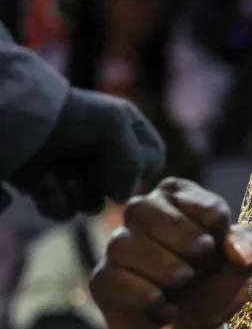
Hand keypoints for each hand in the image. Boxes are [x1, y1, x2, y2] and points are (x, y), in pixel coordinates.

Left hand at [11, 87, 164, 219]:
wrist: (22, 120)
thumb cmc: (74, 116)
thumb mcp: (115, 126)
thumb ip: (133, 162)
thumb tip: (122, 198)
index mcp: (127, 133)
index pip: (152, 162)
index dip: (141, 167)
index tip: (126, 164)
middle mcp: (104, 156)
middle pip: (122, 189)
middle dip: (104, 185)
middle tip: (89, 172)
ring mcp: (78, 174)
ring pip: (94, 204)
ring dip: (79, 196)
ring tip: (63, 180)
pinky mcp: (51, 190)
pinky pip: (65, 212)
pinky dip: (56, 202)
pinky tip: (45, 185)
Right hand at [90, 178, 251, 328]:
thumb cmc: (213, 285)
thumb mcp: (243, 266)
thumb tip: (236, 249)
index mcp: (179, 196)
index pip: (194, 198)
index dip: (215, 227)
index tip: (219, 248)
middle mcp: (142, 212)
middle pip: (145, 208)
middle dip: (185, 242)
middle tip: (200, 265)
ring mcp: (118, 246)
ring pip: (125, 244)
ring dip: (167, 271)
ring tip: (181, 283)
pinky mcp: (102, 279)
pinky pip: (114, 279)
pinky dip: (146, 295)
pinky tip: (160, 302)